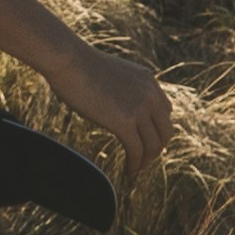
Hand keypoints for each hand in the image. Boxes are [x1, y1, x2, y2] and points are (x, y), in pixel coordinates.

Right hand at [61, 41, 173, 192]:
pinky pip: (136, 151)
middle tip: (143, 160)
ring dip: (145, 161)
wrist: (68, 61)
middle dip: (156, 148)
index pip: (165, 111)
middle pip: (165, 131)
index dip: (157, 129)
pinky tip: (130, 174)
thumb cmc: (79, 66)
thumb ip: (123, 89)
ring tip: (136, 170)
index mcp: (148, 80)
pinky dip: (135, 166)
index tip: (146, 141)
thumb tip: (118, 106)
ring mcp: (139, 107)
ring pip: (153, 145)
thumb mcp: (112, 75)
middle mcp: (150, 93)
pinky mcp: (125, 122)